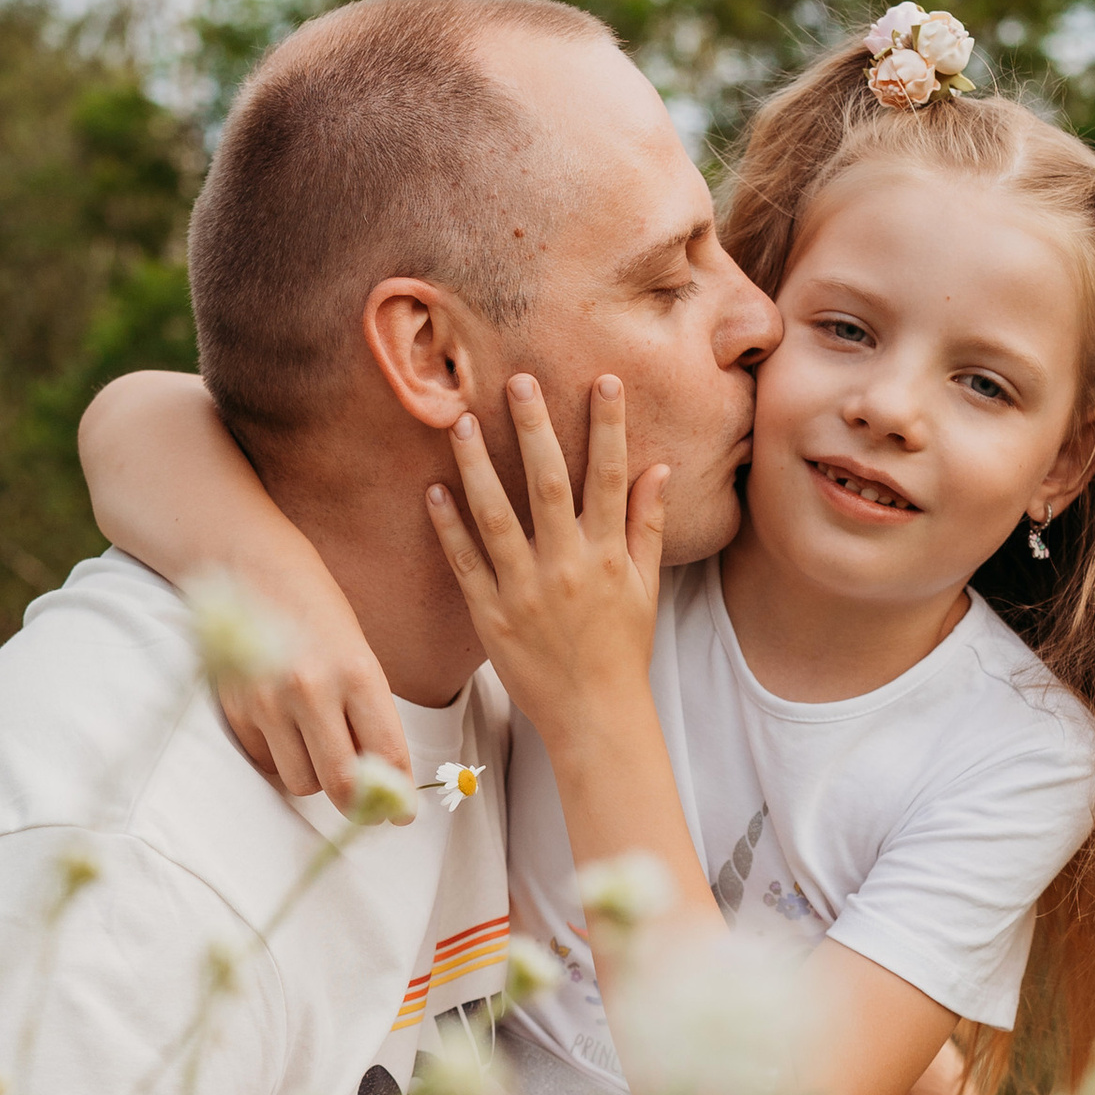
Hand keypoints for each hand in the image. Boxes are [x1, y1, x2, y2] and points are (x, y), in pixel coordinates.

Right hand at [216, 570, 411, 811]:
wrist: (252, 569)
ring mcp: (267, 701)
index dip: (398, 797)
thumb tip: (384, 782)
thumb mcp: (358, 654)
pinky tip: (286, 725)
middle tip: (365, 806)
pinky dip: (283, 757)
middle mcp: (311, 690)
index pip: (386, 755)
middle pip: (340, 784)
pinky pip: (268, 763)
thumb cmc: (319, 613)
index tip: (403, 816)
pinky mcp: (237, 709)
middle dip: (358, 804)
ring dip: (316, 776)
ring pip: (302, 782)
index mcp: (356, 672)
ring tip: (318, 744)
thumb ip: (369, 716)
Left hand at [425, 375, 666, 742]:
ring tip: (460, 421)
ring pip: (496, 516)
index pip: (611, 478)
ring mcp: (525, 590)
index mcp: (607, 556)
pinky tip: (433, 490)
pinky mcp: (491, 615)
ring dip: (477, 466)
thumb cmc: (622, 648)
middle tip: (519, 380)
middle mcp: (567, 567)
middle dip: (535, 428)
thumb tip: (661, 469)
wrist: (594, 715)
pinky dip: (448, 526)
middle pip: (550, 484)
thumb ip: (648, 526)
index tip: (605, 381)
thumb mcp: (646, 587)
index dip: (608, 427)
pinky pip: (465, 563)